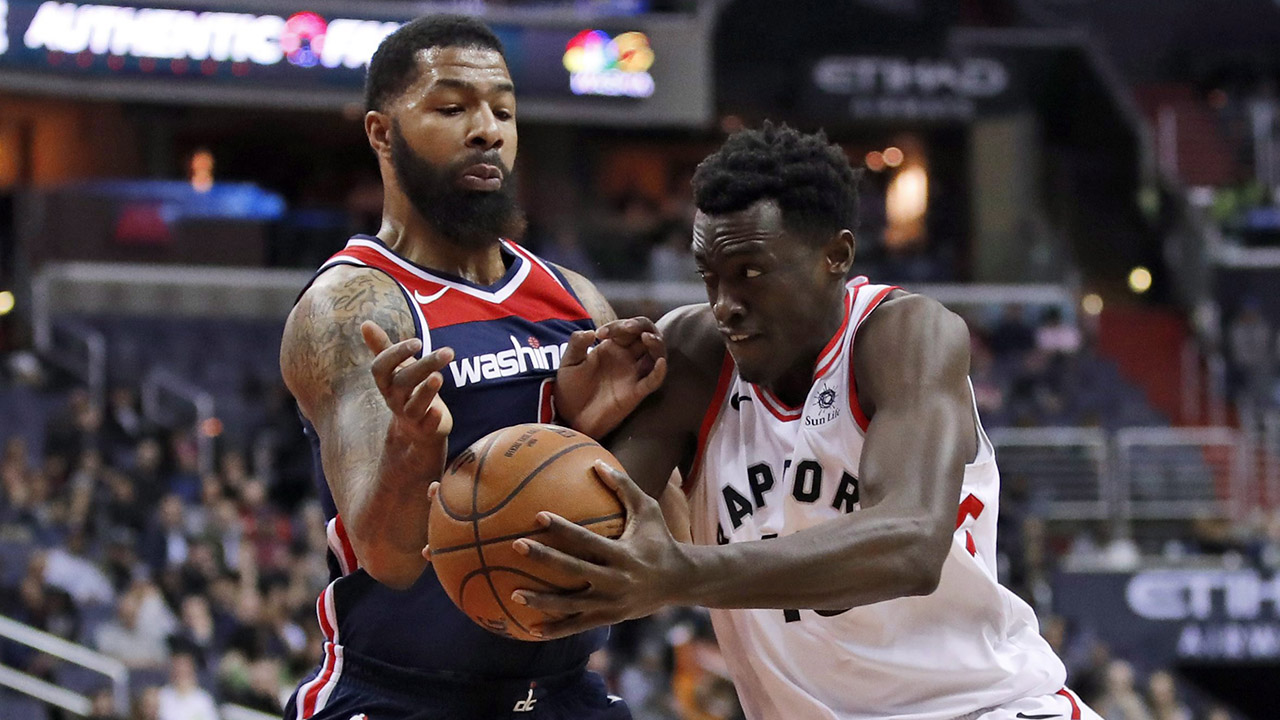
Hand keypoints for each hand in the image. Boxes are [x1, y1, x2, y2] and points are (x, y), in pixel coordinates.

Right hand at [362, 321, 454, 442]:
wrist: (416, 429)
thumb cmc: (406, 391)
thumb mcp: (395, 369)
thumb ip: (382, 347)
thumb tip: (365, 323)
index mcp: (386, 383)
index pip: (381, 368)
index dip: (396, 354)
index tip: (417, 341)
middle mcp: (395, 399)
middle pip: (403, 382)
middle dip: (424, 365)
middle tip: (447, 352)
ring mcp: (410, 416)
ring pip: (414, 405)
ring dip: (427, 391)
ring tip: (439, 376)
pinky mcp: (426, 429)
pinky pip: (426, 426)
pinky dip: (431, 419)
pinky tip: (439, 411)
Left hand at [509, 460, 691, 638]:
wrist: (680, 581)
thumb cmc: (660, 539)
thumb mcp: (648, 510)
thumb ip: (624, 487)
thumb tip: (596, 462)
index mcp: (623, 554)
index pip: (587, 540)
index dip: (562, 529)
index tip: (538, 516)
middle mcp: (616, 580)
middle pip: (573, 570)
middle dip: (544, 558)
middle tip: (517, 546)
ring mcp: (612, 603)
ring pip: (571, 605)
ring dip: (542, 601)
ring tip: (514, 595)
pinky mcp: (610, 618)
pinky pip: (578, 625)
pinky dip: (556, 629)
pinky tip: (532, 630)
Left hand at [555, 317, 666, 437]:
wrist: (570, 416)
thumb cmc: (571, 388)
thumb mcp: (568, 363)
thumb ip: (576, 344)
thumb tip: (589, 331)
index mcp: (613, 347)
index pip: (626, 328)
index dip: (617, 325)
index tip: (599, 334)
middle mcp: (627, 358)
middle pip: (646, 334)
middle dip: (640, 326)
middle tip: (627, 327)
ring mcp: (633, 375)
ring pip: (656, 354)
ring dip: (656, 343)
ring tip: (646, 337)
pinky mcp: (636, 393)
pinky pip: (654, 381)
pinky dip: (660, 372)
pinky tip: (659, 362)